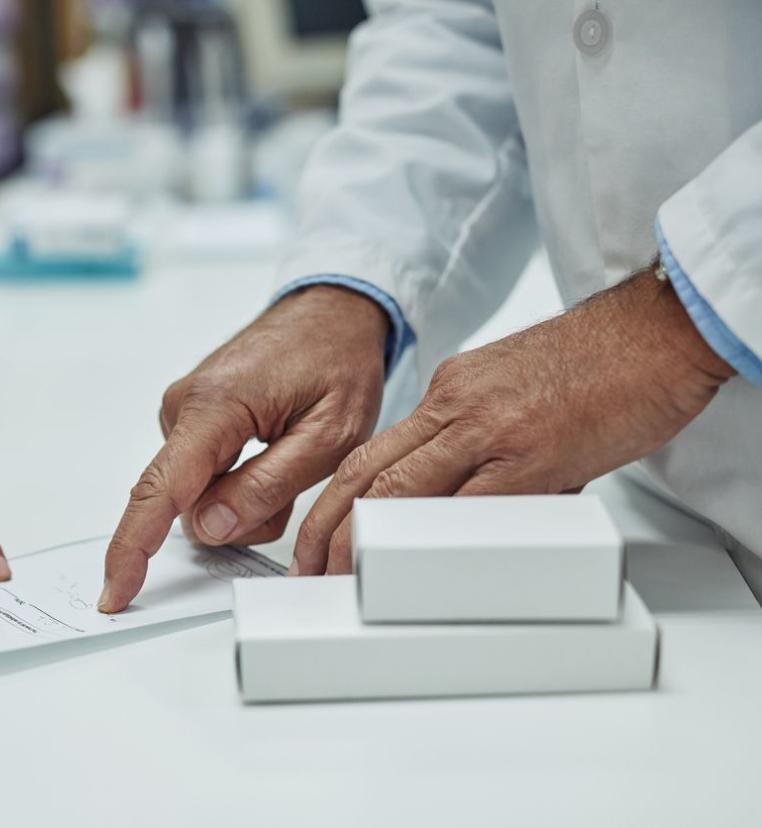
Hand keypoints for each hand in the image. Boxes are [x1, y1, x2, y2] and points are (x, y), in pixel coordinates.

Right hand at [98, 286, 390, 611]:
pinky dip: (236, 480)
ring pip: (197, 494)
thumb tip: (210, 527)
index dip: (134, 548)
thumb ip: (268, 486)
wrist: (331, 313)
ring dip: (243, 497)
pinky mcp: (190, 417)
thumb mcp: (328, 436)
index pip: (161, 490)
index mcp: (215, 406)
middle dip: (237, 515)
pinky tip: (270, 449)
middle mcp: (184, 406)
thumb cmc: (336, 360)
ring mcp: (183, 411)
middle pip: (186, 503)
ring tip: (288, 455)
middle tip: (296, 481)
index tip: (115, 590)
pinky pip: (201, 475)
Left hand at [294, 267, 735, 575]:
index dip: (338, 497)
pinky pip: (470, 506)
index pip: (376, 450)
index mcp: (450, 392)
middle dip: (328, 525)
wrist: (658, 329)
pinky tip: (415, 571)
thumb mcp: (514, 392)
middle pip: (369, 471)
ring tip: (343, 578)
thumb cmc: (601, 363)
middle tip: (308, 567)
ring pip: (402, 487)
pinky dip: (436, 542)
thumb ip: (481, 442)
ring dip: (363, 540)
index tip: (324, 533)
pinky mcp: (531, 454)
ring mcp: (489, 427)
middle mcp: (457, 405)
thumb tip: (468, 499)